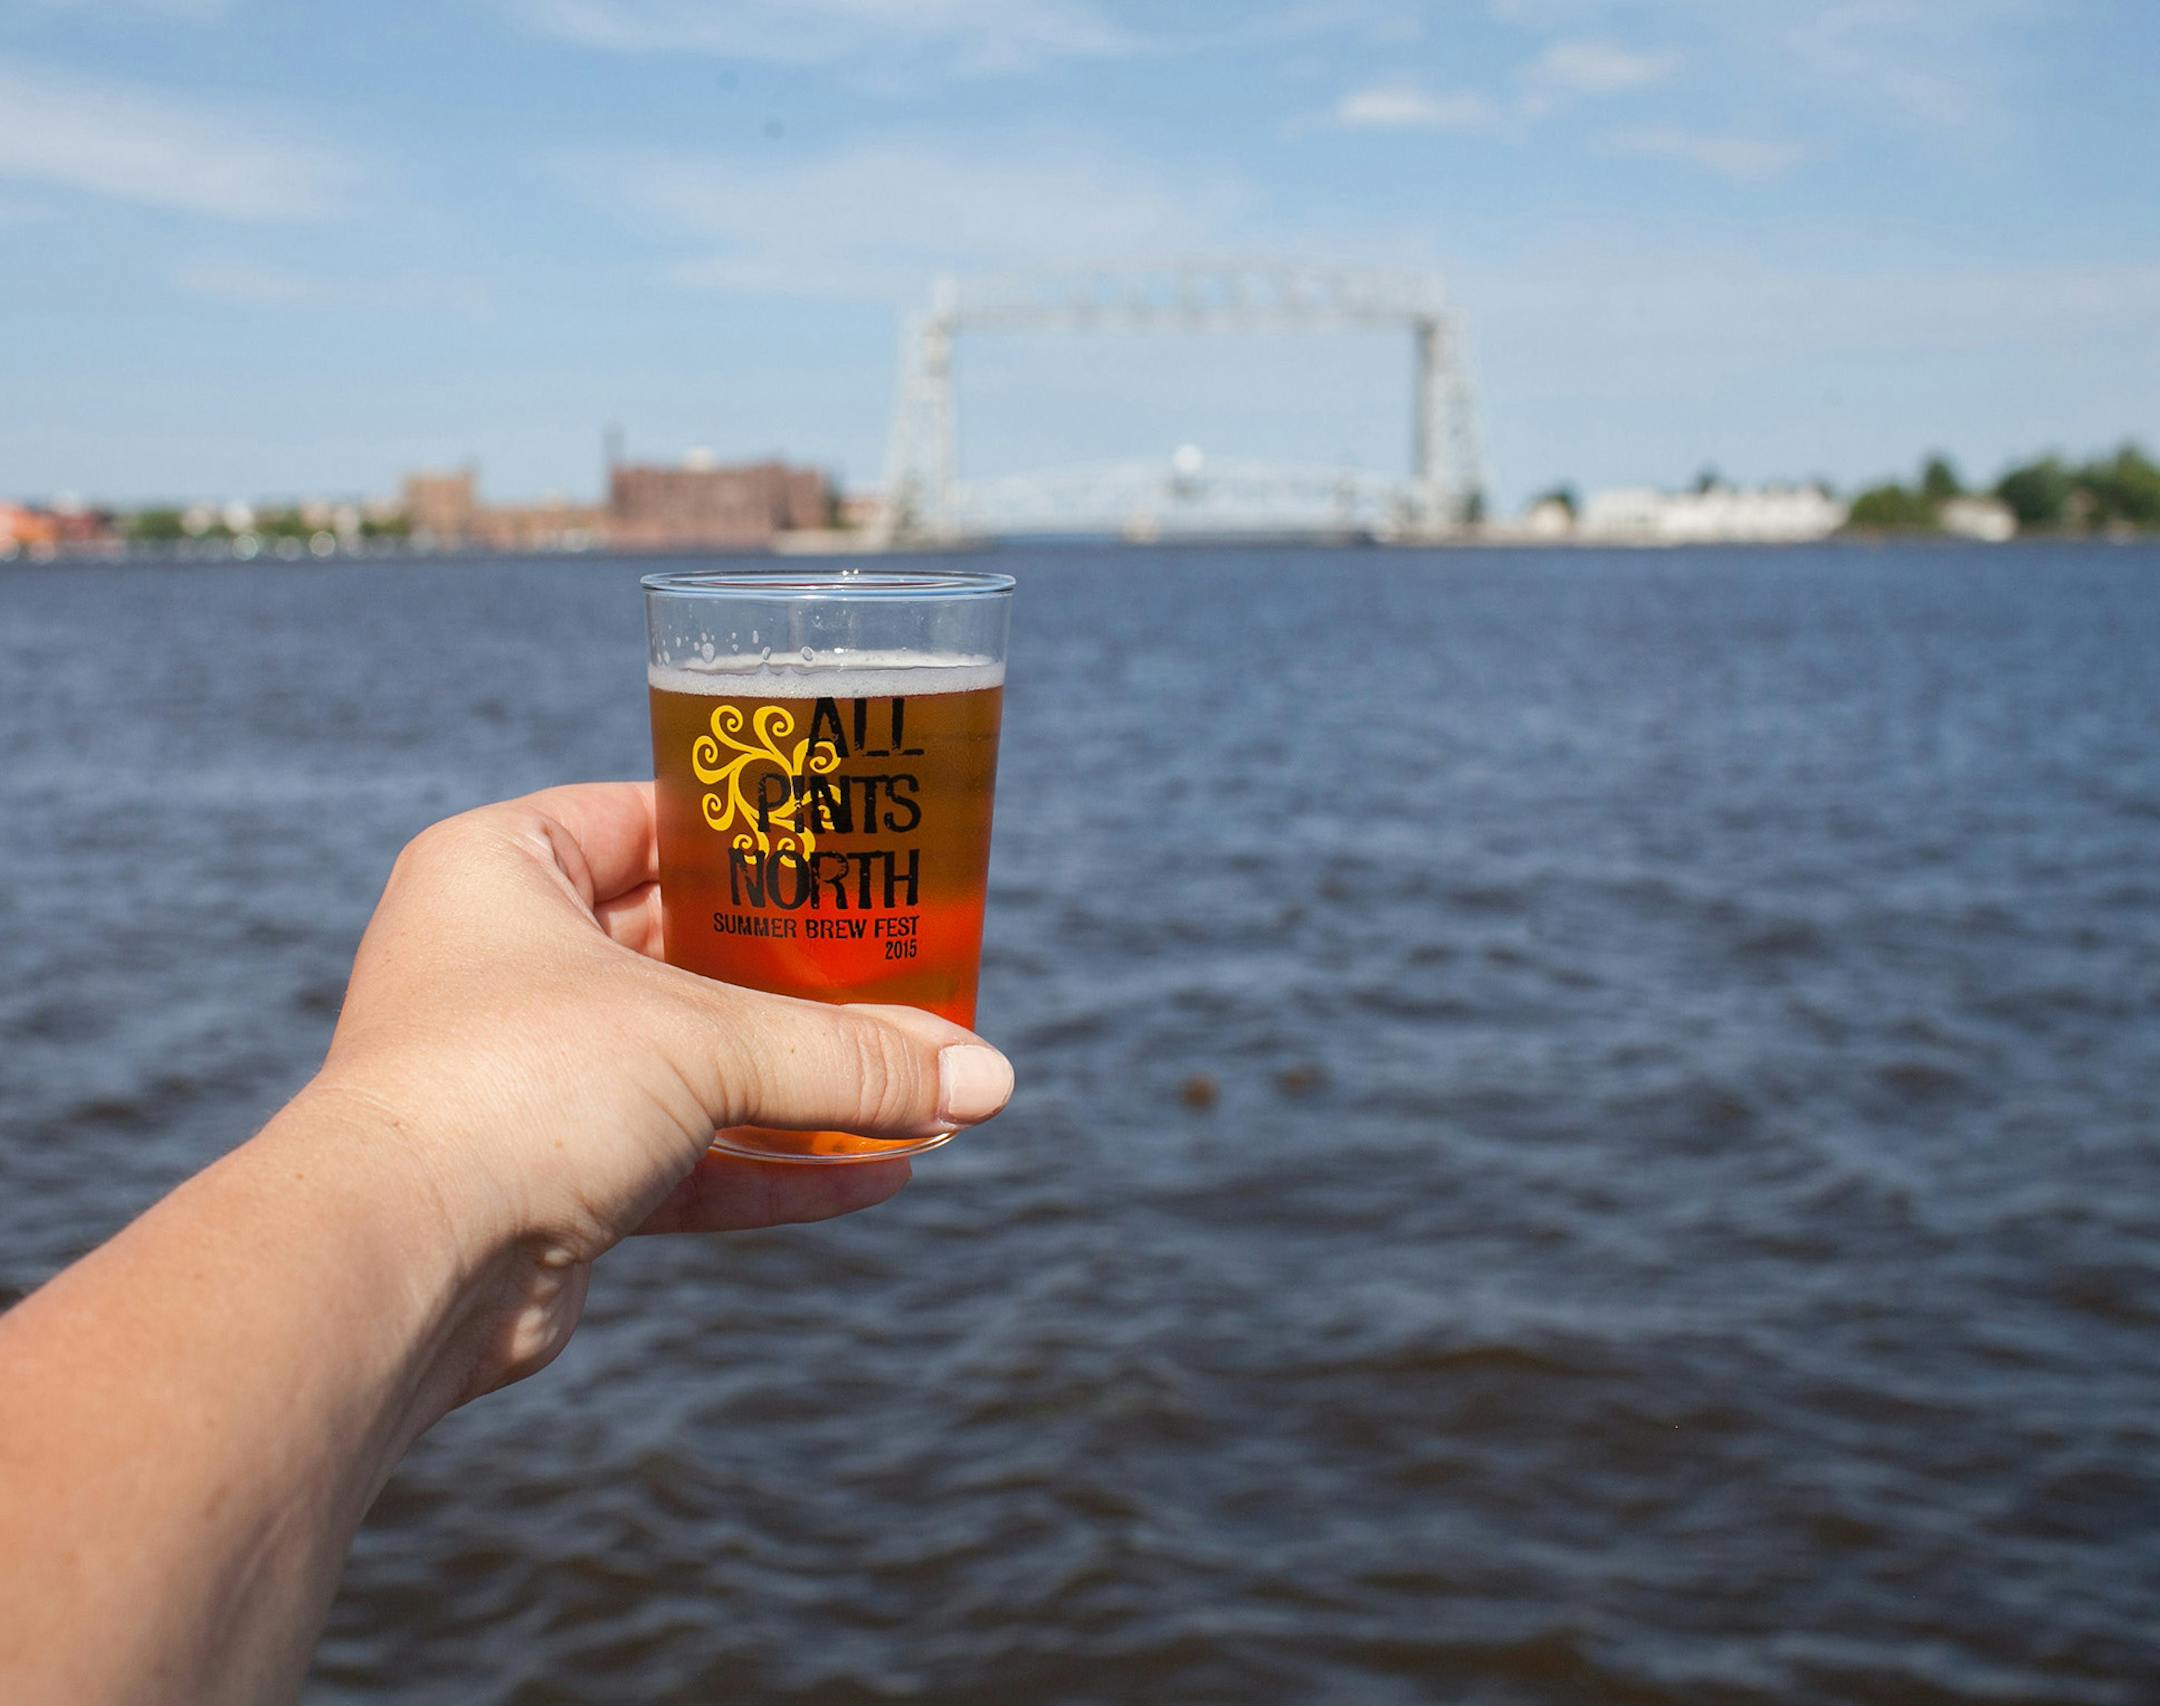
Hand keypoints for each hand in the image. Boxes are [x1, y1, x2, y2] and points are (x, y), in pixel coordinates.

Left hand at [310, 782, 1012, 1403]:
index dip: (758, 833)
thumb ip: (850, 1056)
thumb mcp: (704, 1042)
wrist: (395, 1265)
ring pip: (699, 1065)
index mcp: (505, 869)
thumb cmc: (519, 1086)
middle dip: (811, 979)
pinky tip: (886, 1175)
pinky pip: (691, 1159)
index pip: (652, 820)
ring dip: (811, 1085)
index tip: (853, 848)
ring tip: (931, 1088)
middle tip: (916, 974)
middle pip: (693, 953)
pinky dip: (780, 1166)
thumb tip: (990, 1079)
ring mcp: (530, 1075)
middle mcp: (507, 964)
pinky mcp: (556, 1178)